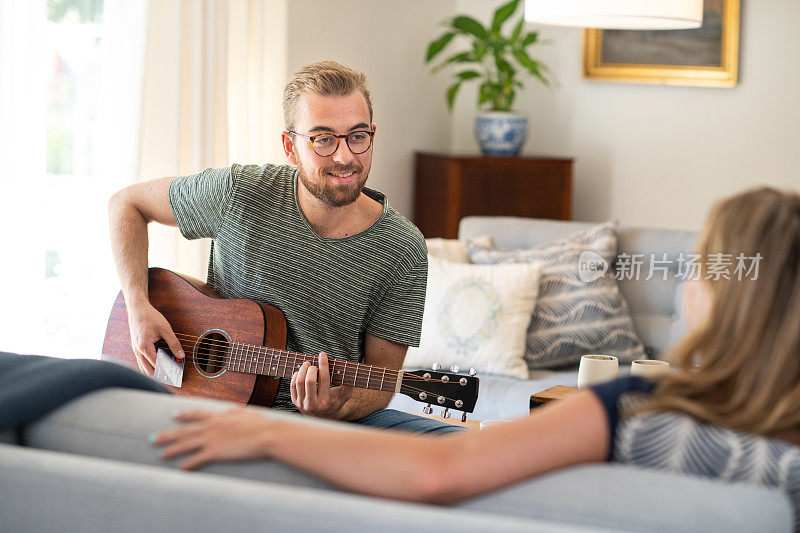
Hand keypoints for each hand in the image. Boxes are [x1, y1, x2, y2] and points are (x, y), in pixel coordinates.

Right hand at [128, 303, 184, 375]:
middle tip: (173, 381)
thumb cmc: (149, 316)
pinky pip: (141, 363)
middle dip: (161, 377)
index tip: (177, 377)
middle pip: (149, 371)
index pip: (157, 365)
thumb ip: (174, 343)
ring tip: (167, 378)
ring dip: (154, 374)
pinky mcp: (136, 348)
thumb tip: (181, 355)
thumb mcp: (165, 328)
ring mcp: (135, 350)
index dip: (168, 372)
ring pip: (143, 368)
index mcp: (144, 346)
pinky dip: (149, 368)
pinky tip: (157, 369)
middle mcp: (137, 351)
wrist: (137, 308)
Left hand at [151, 408, 275, 469]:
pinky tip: (180, 468)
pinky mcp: (215, 452)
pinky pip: (197, 459)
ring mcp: (211, 439)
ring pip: (185, 444)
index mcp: (219, 416)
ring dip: (171, 450)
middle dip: (166, 435)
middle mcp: (211, 426)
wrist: (267, 435)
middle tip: (152, 438)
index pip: (196, 414)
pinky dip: (187, 464)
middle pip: (184, 431)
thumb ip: (235, 412)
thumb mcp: (247, 414)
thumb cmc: (262, 425)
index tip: (173, 414)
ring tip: (160, 455)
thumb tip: (229, 410)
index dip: (184, 414)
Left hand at [290, 352, 352, 418]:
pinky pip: (292, 385)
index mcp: (326, 402)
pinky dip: (296, 375)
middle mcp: (313, 404)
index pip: (324, 380)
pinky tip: (301, 372)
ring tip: (307, 365)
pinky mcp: (295, 401)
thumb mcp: (344, 395)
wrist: (322, 416)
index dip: (323, 365)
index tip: (323, 355)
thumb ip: (348, 384)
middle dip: (312, 368)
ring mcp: (302, 403)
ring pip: (299, 382)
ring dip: (303, 369)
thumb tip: (351, 370)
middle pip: (309, 381)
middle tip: (314, 365)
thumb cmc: (334, 402)